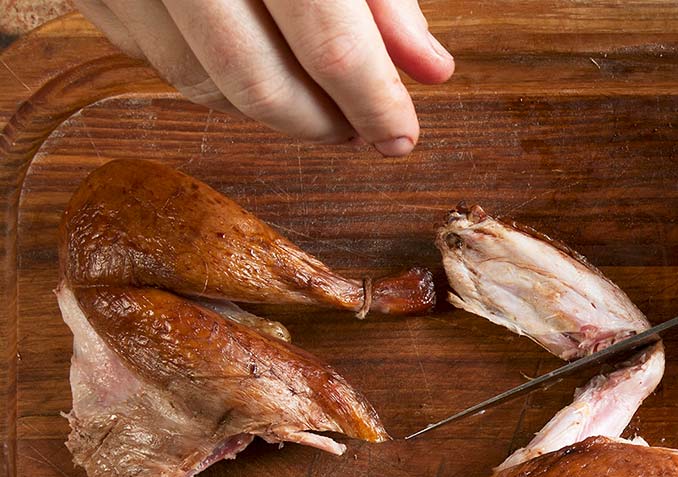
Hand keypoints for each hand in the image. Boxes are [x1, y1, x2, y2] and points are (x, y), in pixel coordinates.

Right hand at [74, 0, 454, 154]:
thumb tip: (429, 68)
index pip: (328, 44)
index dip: (372, 104)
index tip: (400, 135)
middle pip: (257, 81)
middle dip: (318, 123)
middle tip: (358, 132)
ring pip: (201, 82)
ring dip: (267, 109)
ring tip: (315, 102)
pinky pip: (153, 57)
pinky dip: (211, 76)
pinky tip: (251, 62)